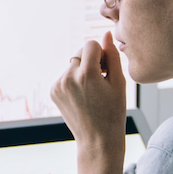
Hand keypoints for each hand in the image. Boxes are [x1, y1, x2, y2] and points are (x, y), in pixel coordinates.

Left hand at [52, 32, 128, 155]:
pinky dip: (74, 81)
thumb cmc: (113, 112)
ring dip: (82, 71)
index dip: (101, 54)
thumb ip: (112, 56)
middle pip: (80, 52)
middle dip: (91, 60)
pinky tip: (83, 97)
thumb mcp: (118, 83)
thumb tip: (106, 34)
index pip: (90, 43)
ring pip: (73, 64)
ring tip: (93, 91)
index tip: (106, 69)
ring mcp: (58, 85)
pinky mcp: (53, 91)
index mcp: (86, 74)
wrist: (97, 139)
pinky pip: (65, 76)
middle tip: (101, 80)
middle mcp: (68, 77)